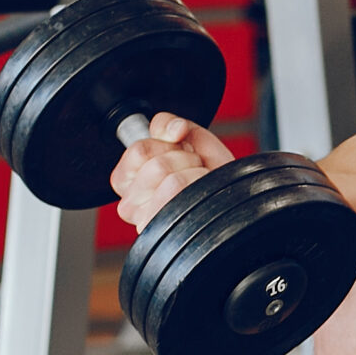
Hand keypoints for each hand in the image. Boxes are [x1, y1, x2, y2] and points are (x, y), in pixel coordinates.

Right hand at [108, 113, 232, 229]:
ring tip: (196, 182)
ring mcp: (147, 221)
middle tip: (190, 169)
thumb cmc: (206, 171)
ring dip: (195, 174)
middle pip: (157, 166)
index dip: (166, 145)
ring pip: (172, 182)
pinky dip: (201, 187)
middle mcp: (130, 204)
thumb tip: (173, 128)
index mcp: (126, 179)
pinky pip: (186, 197)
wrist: (229, 193)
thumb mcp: (186, 136)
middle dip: (184, 160)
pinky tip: (200, 195)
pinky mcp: (166, 231)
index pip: (138, 151)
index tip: (177, 152)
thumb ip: (168, 123)